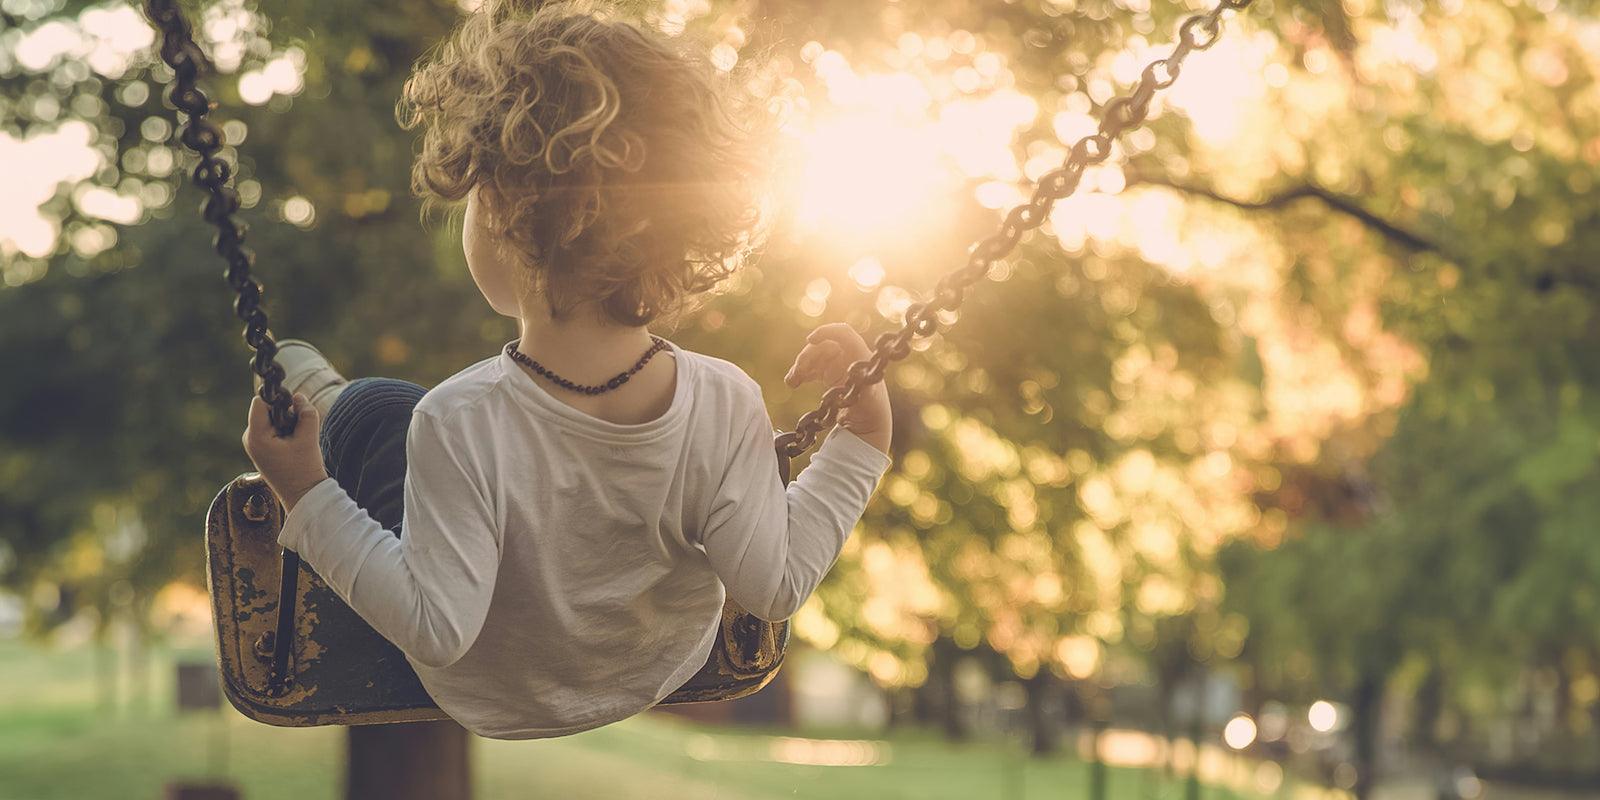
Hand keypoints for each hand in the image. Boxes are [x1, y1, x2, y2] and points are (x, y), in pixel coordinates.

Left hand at [242, 393, 328, 512]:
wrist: (303, 494)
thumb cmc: (304, 468)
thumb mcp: (309, 437)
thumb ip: (306, 412)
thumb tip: (298, 396)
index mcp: (256, 436)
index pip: (260, 402)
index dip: (276, 399)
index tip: (293, 406)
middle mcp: (249, 438)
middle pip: (265, 409)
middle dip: (283, 412)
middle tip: (298, 429)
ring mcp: (253, 444)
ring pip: (269, 418)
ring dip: (285, 422)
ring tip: (296, 440)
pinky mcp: (260, 448)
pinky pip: (271, 428)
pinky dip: (283, 430)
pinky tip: (293, 445)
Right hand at [784, 323, 892, 453]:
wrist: (868, 422)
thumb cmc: (871, 409)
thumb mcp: (869, 400)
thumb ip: (864, 388)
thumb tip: (854, 377)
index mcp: (860, 355)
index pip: (844, 333)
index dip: (827, 332)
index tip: (810, 340)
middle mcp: (849, 356)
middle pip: (823, 345)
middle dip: (807, 356)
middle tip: (797, 373)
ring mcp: (838, 364)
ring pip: (815, 356)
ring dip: (800, 366)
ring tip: (791, 382)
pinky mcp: (830, 373)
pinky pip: (812, 367)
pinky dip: (801, 373)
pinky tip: (793, 382)